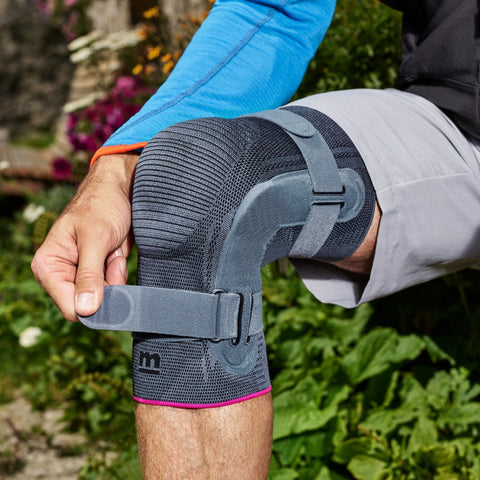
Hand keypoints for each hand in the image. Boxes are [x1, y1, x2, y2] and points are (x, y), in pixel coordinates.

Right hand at [31, 153, 138, 321]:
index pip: (70, 307)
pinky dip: (120, 271)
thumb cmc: (102, 205)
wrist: (121, 190)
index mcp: (49, 265)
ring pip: (104, 296)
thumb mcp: (95, 239)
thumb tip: (85, 310)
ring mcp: (81, 273)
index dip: (94, 306)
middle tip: (112, 257)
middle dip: (108, 285)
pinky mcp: (98, 270)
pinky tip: (116, 252)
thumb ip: (89, 275)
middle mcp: (61, 273)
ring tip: (113, 250)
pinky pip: (114, 285)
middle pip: (89, 304)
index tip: (114, 288)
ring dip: (115, 276)